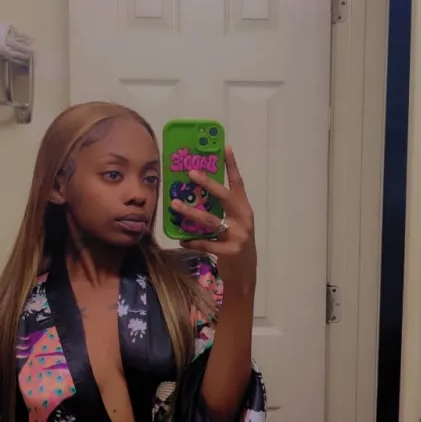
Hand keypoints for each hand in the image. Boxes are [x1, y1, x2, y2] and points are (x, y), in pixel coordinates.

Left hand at [173, 146, 255, 288]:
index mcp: (244, 209)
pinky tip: (181, 239)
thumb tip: (196, 195)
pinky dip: (193, 241)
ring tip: (175, 204)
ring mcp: (238, 236)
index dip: (232, 166)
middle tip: (191, 173)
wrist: (244, 274)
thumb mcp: (234, 224)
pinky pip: (207, 244)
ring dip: (191, 212)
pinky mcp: (230, 252)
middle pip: (225, 197)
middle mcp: (243, 219)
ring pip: (211, 220)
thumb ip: (221, 211)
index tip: (225, 147)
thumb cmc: (235, 244)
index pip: (239, 184)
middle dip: (208, 184)